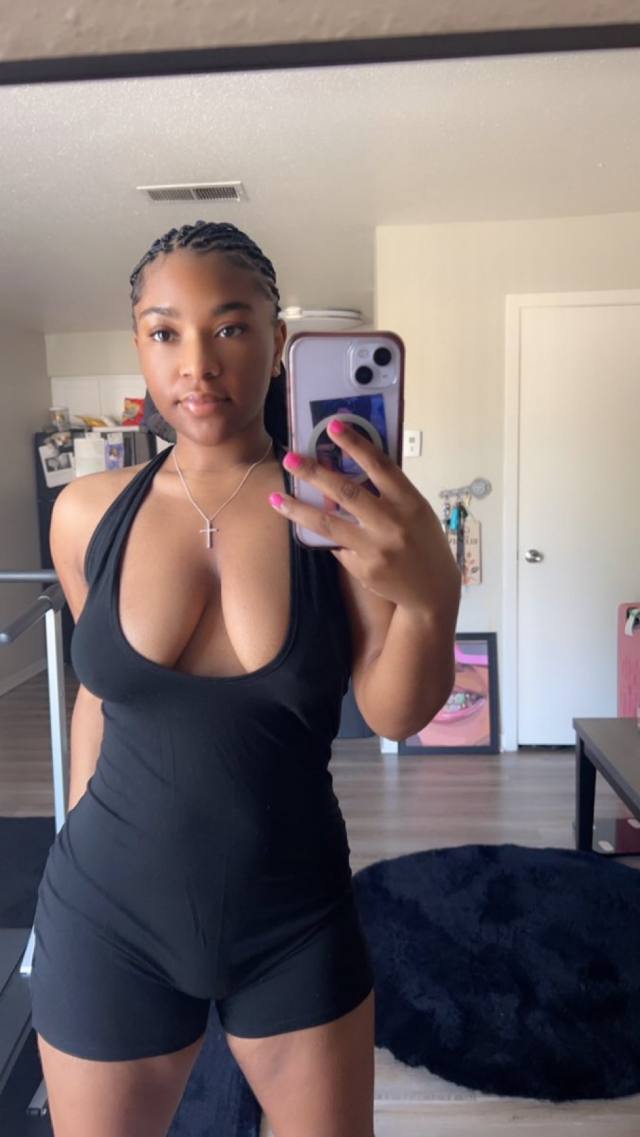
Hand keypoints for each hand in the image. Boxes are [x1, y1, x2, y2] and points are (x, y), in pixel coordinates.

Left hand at [268, 418, 460, 613]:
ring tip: (275, 498)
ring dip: (298, 509)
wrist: (432, 589)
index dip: (356, 444)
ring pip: (328, 523)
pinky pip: (337, 546)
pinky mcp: (363, 568)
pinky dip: (328, 537)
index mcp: (409, 501)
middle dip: (314, 473)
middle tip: (290, 458)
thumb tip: (348, 471)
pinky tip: (317, 533)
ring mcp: (375, 547)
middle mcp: (392, 522)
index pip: (380, 465)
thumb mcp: (416, 511)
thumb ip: (389, 494)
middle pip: (346, 491)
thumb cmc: (423, 541)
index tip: (333, 426)